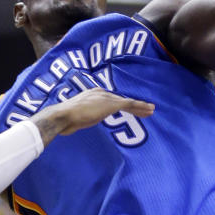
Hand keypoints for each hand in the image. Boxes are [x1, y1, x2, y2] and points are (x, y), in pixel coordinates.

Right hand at [31, 88, 153, 143]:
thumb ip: (85, 116)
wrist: (63, 116)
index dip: (123, 105)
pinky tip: (148, 111)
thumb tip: (83, 121)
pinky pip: (129, 104)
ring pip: (127, 102)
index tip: (131, 109)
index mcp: (92, 94)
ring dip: (140, 106)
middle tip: (146, 109)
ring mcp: (106, 97)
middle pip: (121, 100)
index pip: (112, 100)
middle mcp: (101, 93)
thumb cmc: (66, 119)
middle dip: (135, 105)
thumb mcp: (78, 117)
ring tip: (151, 110)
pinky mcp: (111, 103)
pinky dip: (140, 107)